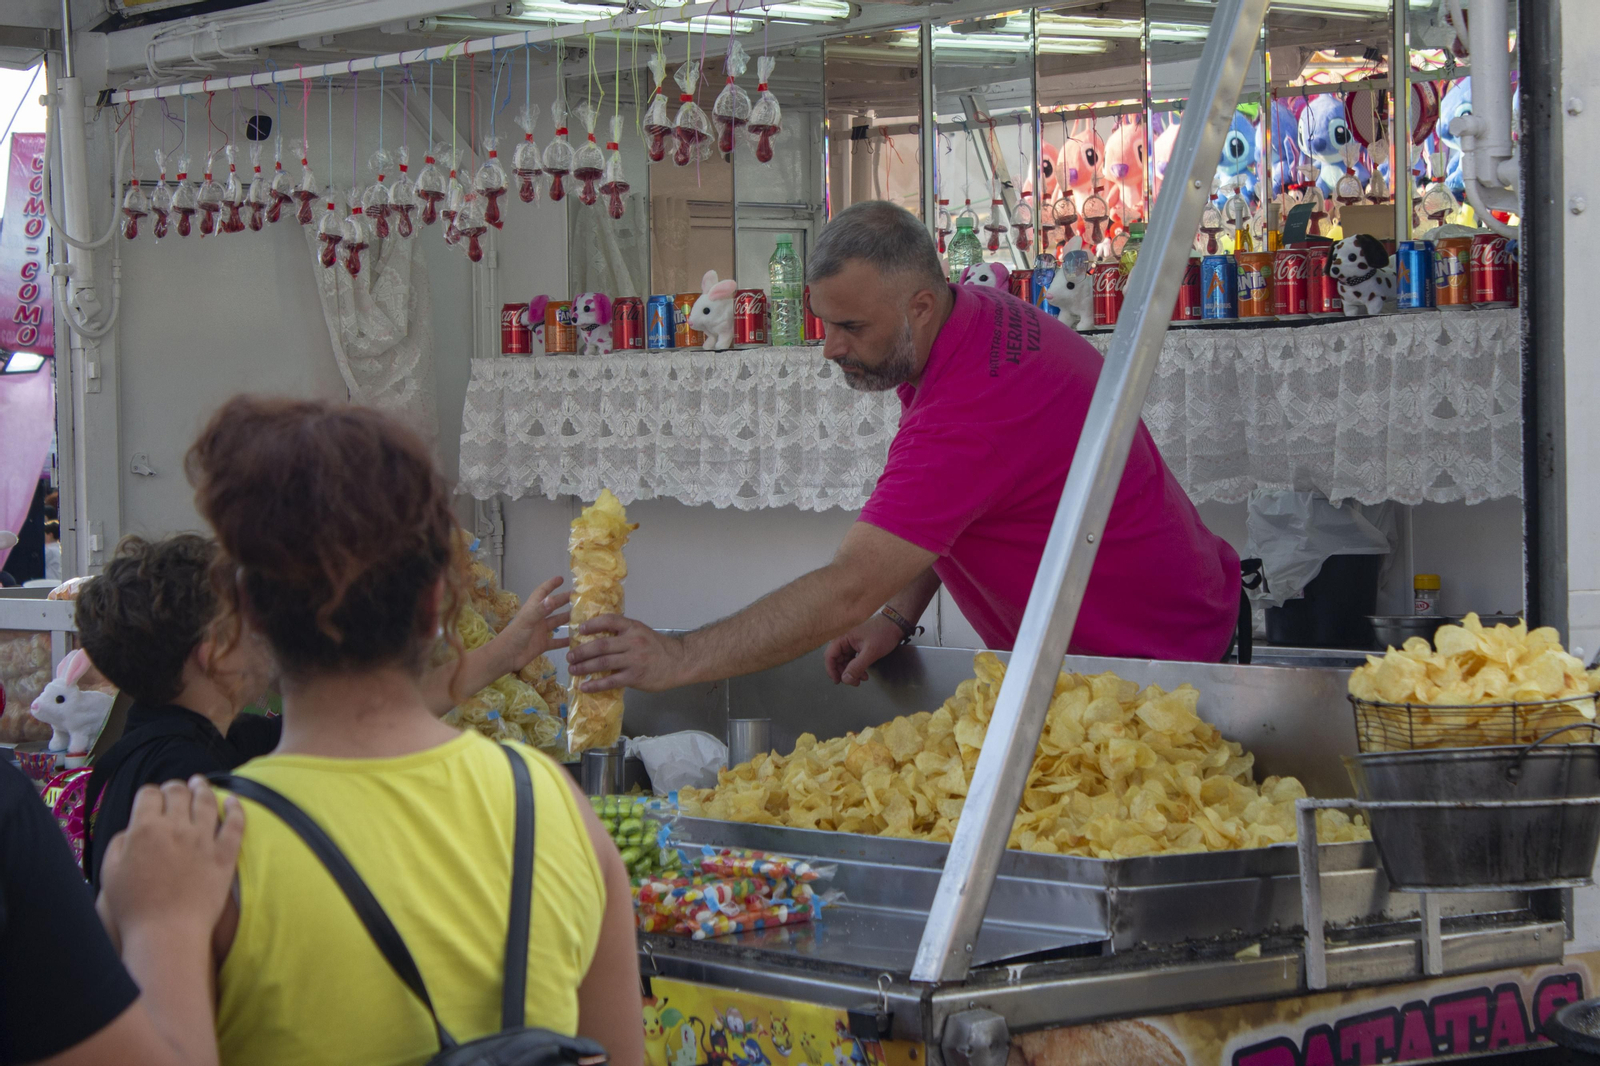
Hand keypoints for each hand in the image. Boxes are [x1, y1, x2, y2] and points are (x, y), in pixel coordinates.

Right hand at [98, 776, 243, 943]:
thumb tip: (131, 830)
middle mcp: (176, 828)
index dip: (149, 794)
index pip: (149, 794)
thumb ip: (119, 844)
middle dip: (174, 787)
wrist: (167, 933)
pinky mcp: (225, 854)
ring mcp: (204, 839)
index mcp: (145, 829)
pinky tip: (233, 800)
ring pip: (206, 801)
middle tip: (176, 789)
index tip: (151, 798)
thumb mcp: (111, 873)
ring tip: (201, 783)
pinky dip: (235, 807)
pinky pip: (235, 823)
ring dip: (203, 788)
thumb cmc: (134, 908)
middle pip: (178, 792)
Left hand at [484, 576, 571, 676]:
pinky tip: (576, 638)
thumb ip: (540, 610)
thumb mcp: (527, 620)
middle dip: (564, 600)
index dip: (550, 585)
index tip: (561, 579)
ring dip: (568, 619)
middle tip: (579, 597)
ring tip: (582, 615)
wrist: (506, 657)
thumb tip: (552, 598)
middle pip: (553, 606)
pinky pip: (557, 641)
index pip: (542, 592)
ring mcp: (541, 631)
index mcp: (532, 609)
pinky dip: (566, 640)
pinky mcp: (543, 644)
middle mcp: (538, 618)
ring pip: (557, 622)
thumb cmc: (514, 636)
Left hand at [566, 615, 688, 692]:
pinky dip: (595, 685)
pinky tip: (584, 686)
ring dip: (584, 667)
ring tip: (572, 670)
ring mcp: (634, 660)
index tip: (579, 630)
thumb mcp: (642, 632)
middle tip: (569, 656)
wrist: (679, 662)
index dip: (592, 624)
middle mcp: (632, 642)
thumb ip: (623, 633)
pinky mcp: (635, 677)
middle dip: (581, 651)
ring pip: (602, 663)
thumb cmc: (658, 647)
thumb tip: (597, 635)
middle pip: (601, 645)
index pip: (609, 620)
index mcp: (633, 628)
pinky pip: (611, 681)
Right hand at [825, 613, 904, 685]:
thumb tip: (845, 679)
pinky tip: (864, 673)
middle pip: (837, 660)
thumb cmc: (883, 633)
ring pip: (846, 661)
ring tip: (862, 679)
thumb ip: (856, 667)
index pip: (830, 655)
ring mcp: (852, 643)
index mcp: (843, 637)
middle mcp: (845, 640)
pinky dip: (857, 668)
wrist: (896, 624)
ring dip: (852, 672)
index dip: (831, 670)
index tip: (837, 681)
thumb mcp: (870, 652)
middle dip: (844, 673)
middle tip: (853, 682)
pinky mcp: (859, 646)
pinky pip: (853, 659)